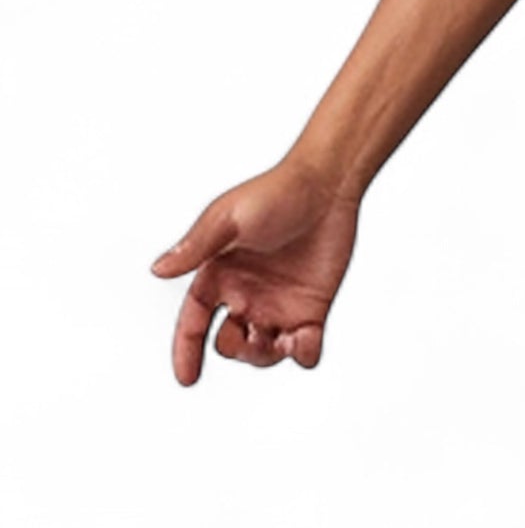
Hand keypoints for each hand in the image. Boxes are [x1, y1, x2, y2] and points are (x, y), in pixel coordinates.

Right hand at [149, 157, 360, 385]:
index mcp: (219, 276)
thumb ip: (197, 247)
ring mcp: (280, 302)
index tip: (187, 378)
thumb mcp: (229, 218)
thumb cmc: (277, 192)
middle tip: (250, 335)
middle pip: (230, 344)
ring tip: (283, 341)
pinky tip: (305, 342)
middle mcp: (246, 294)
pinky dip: (304, 354)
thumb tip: (158, 269)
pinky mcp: (312, 306)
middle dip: (236, 351)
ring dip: (267, 357)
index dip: (186, 351)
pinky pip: (305, 346)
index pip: (194, 323)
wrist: (329, 183)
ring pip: (264, 351)